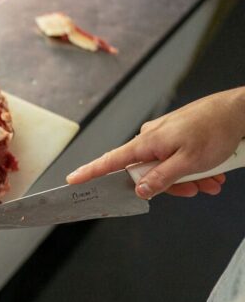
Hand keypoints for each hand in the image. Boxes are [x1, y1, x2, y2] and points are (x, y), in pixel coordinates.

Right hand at [66, 88, 244, 197]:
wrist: (238, 111)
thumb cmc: (215, 129)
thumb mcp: (188, 162)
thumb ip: (161, 179)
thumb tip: (140, 190)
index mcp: (147, 143)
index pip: (111, 161)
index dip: (90, 172)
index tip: (73, 179)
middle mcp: (150, 139)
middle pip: (145, 172)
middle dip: (171, 184)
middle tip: (194, 188)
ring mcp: (163, 137)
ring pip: (165, 168)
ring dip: (188, 178)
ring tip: (210, 180)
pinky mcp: (176, 136)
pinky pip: (177, 159)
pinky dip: (193, 168)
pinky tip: (211, 172)